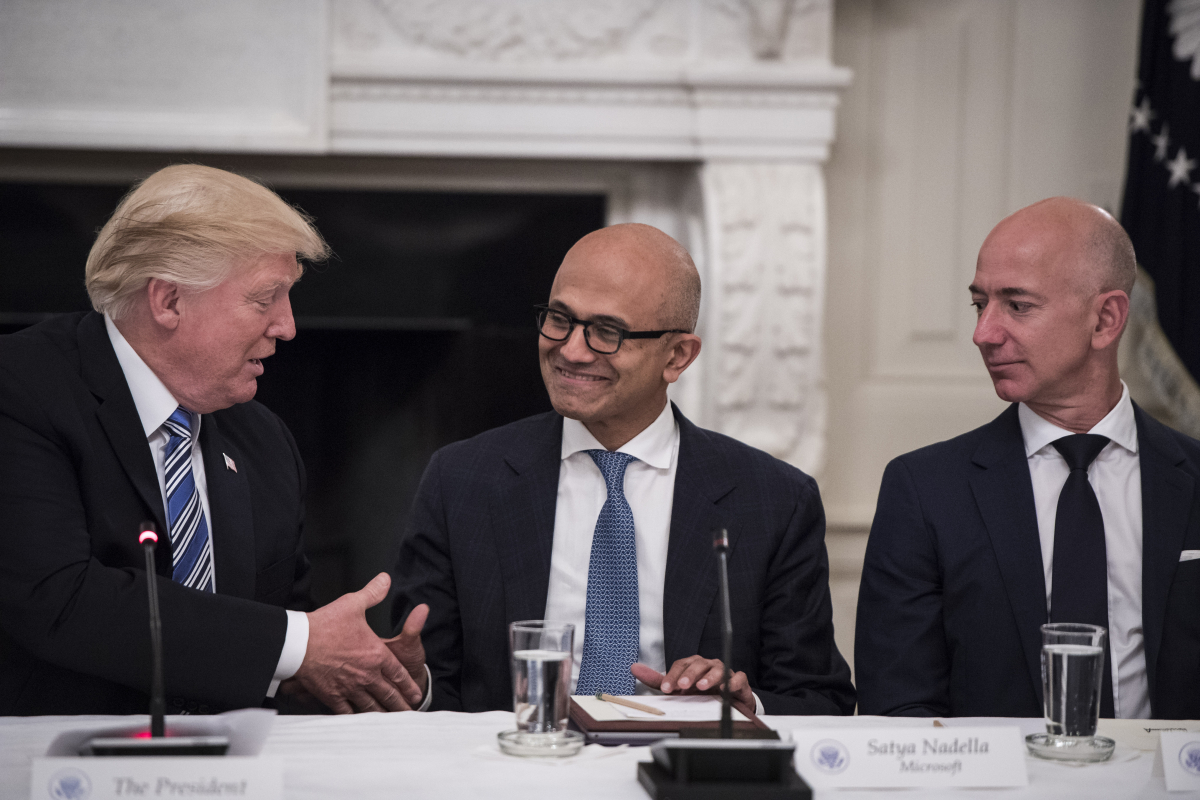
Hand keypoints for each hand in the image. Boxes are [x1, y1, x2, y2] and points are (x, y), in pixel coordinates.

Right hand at [293, 573, 423, 713]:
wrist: (298, 643)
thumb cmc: (326, 624)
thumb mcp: (353, 604)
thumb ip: (373, 593)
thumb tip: (385, 579)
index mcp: (376, 654)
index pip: (397, 673)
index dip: (408, 685)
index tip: (415, 694)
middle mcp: (366, 674)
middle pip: (387, 694)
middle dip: (400, 705)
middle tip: (409, 713)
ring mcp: (349, 687)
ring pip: (370, 706)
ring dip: (382, 714)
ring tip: (390, 720)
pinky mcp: (331, 695)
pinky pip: (347, 711)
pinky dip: (356, 717)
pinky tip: (360, 721)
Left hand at [631, 657, 753, 707]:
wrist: (727, 702)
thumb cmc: (701, 693)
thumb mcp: (677, 688)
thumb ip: (657, 680)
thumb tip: (634, 668)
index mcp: (693, 665)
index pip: (681, 665)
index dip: (673, 675)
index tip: (666, 689)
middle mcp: (708, 665)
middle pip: (698, 664)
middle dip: (689, 674)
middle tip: (682, 686)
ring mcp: (725, 672)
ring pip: (718, 668)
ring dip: (709, 676)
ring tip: (701, 686)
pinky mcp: (739, 682)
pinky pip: (738, 678)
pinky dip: (733, 682)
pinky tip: (725, 689)